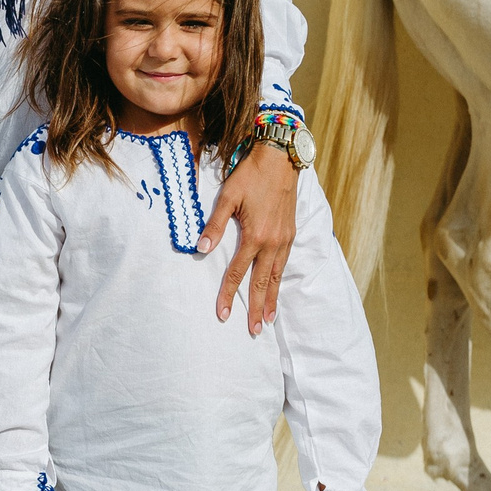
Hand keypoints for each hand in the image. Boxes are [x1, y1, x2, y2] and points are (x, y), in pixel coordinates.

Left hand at [199, 139, 298, 334]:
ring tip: (268, 320)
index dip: (228, 295)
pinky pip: (284, 265)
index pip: (238, 273)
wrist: (280, 159)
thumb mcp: (227, 196)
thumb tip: (200, 248)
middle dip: (255, 309)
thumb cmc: (250, 176)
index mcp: (255, 236)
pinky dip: (280, 281)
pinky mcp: (290, 234)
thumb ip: (214, 224)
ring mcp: (284, 240)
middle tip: (252, 331)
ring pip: (277, 277)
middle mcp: (273, 243)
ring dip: (271, 300)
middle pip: (262, 283)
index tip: (222, 315)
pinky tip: (276, 289)